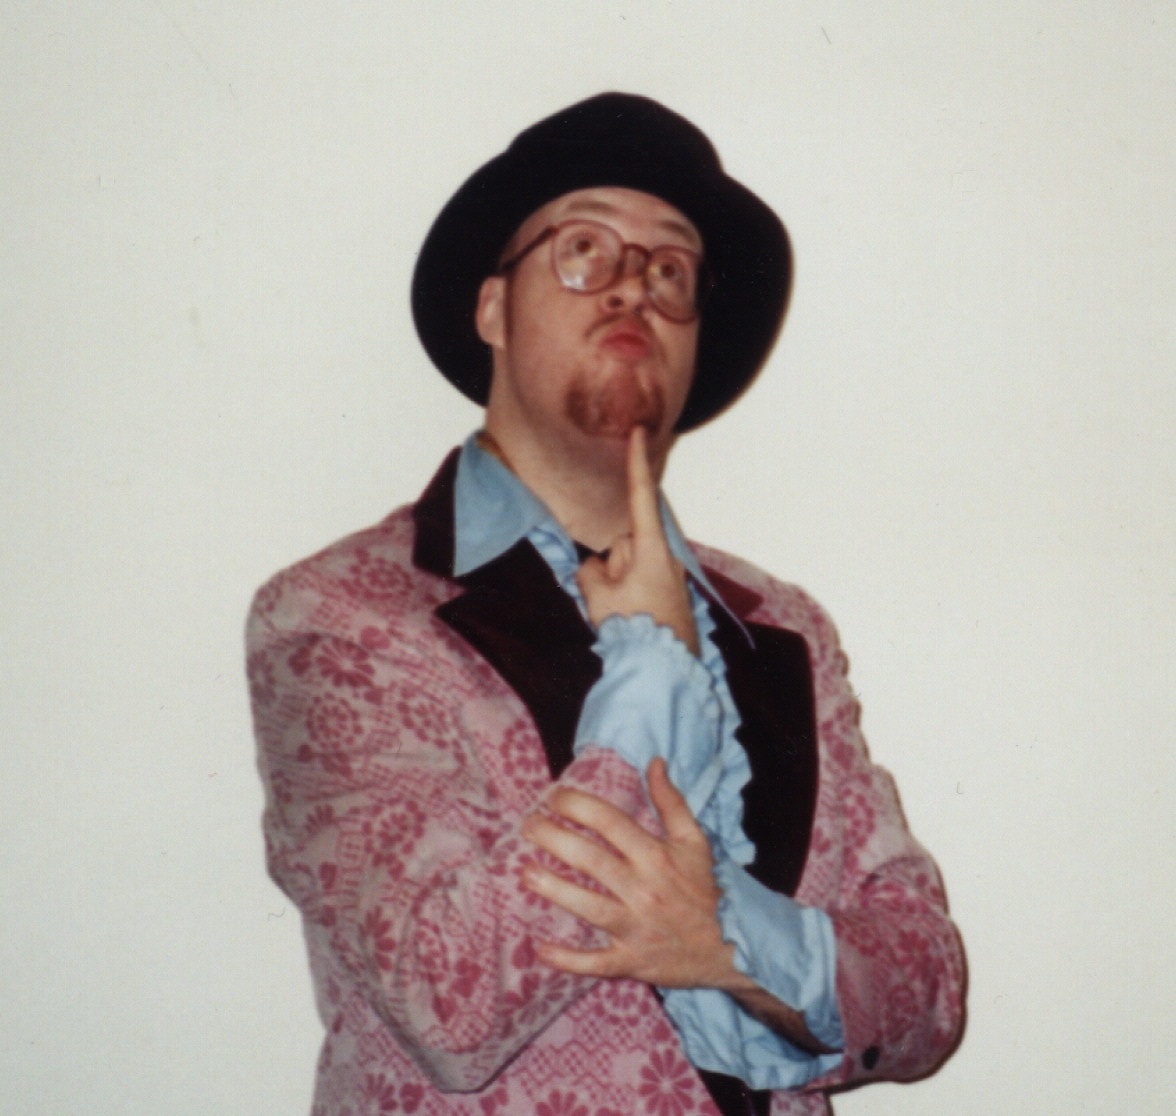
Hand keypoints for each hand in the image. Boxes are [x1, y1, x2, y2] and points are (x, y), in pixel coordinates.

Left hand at [521, 758, 737, 988]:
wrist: (728, 947)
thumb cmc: (703, 890)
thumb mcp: (694, 841)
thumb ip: (671, 801)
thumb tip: (653, 763)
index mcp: (656, 856)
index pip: (609, 822)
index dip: (577, 805)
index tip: (553, 796)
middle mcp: (643, 889)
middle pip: (590, 859)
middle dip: (553, 838)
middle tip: (528, 825)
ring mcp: (635, 927)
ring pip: (587, 907)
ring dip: (552, 889)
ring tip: (523, 872)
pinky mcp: (630, 961)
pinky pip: (594, 962)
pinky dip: (567, 960)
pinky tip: (540, 949)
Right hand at [576, 427, 698, 655]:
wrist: (665, 671)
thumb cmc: (634, 629)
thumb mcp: (597, 596)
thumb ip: (592, 571)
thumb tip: (599, 568)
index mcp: (650, 549)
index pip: (640, 495)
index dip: (636, 462)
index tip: (638, 431)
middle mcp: (666, 558)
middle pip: (625, 542)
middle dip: (612, 562)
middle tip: (612, 598)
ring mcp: (671, 579)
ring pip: (629, 568)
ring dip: (620, 584)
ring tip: (624, 615)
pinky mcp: (672, 598)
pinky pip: (638, 587)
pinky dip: (630, 599)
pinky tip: (634, 623)